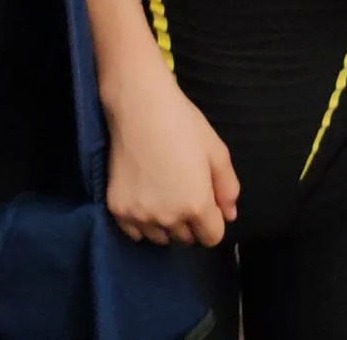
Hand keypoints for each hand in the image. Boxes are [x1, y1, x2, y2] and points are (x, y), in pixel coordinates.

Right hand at [102, 72, 239, 245]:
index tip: (207, 203)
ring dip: (166, 224)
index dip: (213, 221)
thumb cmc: (183, 125)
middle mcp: (167, 218)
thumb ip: (228, 188)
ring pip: (160, 238)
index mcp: (196, 206)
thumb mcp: (217, 151)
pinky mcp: (117, 209)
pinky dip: (141, 222)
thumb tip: (229, 215)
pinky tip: (144, 197)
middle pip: (186, 238)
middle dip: (191, 222)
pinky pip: (134, 233)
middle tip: (184, 191)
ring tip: (163, 194)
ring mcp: (139, 216)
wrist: (139, 107)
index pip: (212, 238)